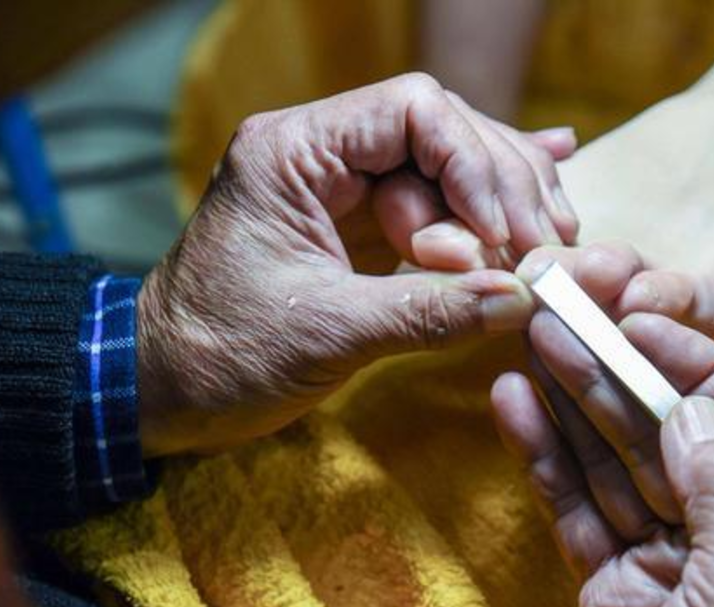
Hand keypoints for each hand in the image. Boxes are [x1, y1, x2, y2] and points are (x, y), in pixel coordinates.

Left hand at [137, 73, 577, 454]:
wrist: (163, 390)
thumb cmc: (221, 356)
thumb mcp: (327, 333)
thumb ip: (428, 311)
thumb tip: (520, 299)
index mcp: (294, 152)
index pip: (412, 110)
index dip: (475, 162)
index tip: (508, 233)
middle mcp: (322, 154)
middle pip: (442, 132)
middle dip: (499, 187)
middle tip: (541, 249)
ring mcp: (344, 190)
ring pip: (446, 168)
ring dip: (502, 202)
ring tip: (549, 239)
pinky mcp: (361, 228)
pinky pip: (436, 202)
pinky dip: (487, 203)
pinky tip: (551, 169)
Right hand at [491, 246, 713, 606]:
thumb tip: (694, 410)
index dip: (687, 364)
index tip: (635, 319)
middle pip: (668, 434)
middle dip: (612, 376)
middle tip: (561, 321)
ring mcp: (674, 559)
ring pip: (616, 464)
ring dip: (571, 407)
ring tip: (530, 349)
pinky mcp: (617, 586)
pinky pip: (578, 510)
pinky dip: (547, 462)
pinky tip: (518, 410)